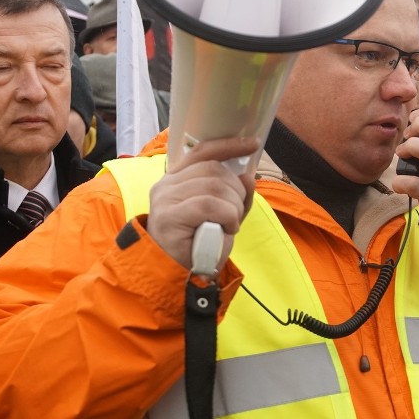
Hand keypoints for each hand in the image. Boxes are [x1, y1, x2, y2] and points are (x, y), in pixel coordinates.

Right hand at [146, 136, 259, 270]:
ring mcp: (166, 198)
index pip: (203, 151)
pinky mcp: (169, 215)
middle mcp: (167, 184)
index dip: (229, 145)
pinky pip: (209, 205)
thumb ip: (236, 196)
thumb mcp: (224, 216)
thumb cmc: (199, 245)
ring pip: (214, 186)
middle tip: (236, 213)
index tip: (252, 144)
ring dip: (233, 206)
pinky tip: (227, 229)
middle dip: (236, 190)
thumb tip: (248, 175)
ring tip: (230, 224)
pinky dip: (227, 216)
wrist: (179, 275)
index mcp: (177, 179)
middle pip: (214, 169)